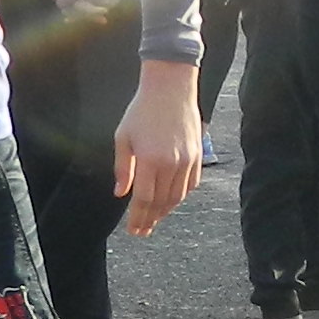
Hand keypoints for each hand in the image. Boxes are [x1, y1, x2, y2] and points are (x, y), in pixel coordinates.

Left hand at [112, 60, 205, 236]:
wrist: (170, 88)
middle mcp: (170, 163)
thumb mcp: (123, 137)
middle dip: (150, 219)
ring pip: (176, 197)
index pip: (143, 199)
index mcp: (149, 160)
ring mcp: (187, 160)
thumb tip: (121, 193)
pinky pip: (190, 185)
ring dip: (165, 211)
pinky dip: (180, 197)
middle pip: (161, 202)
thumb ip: (122, 167)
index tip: (133, 230)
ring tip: (154, 218)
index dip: (138, 218)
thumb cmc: (142, 110)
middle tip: (142, 230)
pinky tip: (171, 201)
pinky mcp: (197, 156)